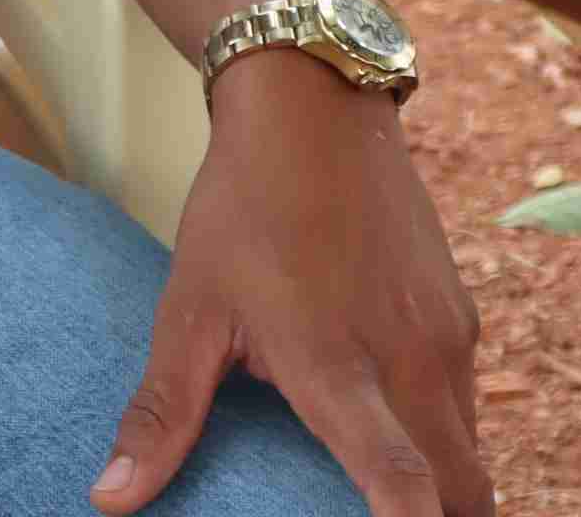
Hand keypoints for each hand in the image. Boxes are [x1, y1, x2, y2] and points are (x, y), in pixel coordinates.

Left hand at [93, 53, 490, 516]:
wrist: (315, 103)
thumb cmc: (243, 206)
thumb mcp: (190, 308)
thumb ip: (161, 412)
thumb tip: (110, 499)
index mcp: (337, 367)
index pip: (401, 480)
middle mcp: (409, 358)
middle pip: (461, 489)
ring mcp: (446, 334)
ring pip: (470, 449)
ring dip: (445, 484)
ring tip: (393, 499)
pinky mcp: (461, 311)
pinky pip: (467, 401)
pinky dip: (445, 435)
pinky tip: (396, 426)